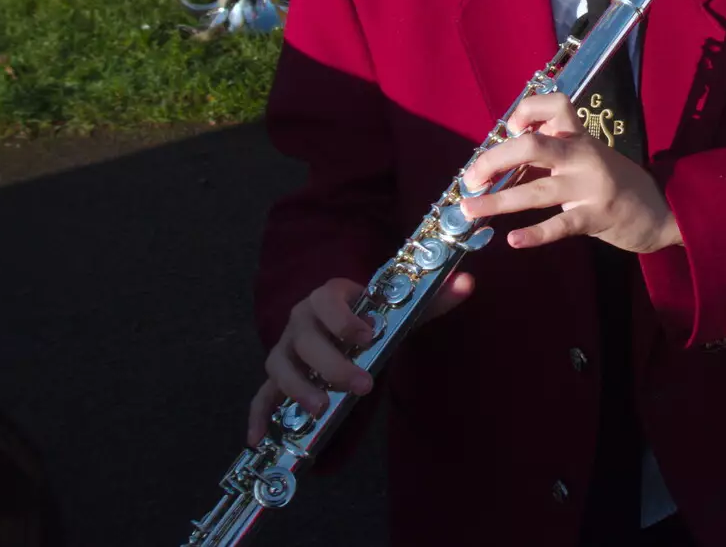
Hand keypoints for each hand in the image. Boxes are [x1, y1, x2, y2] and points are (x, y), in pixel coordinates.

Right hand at [247, 272, 473, 444]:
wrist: (348, 328)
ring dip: (298, 389)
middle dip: (332, 364)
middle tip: (362, 385)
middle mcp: (300, 320)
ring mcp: (285, 349)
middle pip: (306, 340)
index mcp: (329, 296)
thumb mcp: (403, 308)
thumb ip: (433, 299)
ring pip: (280, 367)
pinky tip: (259, 440)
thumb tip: (467, 285)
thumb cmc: (374, 317)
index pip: (328, 300)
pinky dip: (257, 416)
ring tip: (322, 409)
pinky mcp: (278, 377)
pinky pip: (261, 396)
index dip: (344, 318)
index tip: (367, 336)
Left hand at [459, 93, 680, 254]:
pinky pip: (561, 225)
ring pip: (537, 191)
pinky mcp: (597, 216)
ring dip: (498, 201)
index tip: (509, 129)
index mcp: (580, 137)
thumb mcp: (589, 157)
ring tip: (470, 210)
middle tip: (470, 178)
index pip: (555, 104)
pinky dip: (535, 234)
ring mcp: (590, 186)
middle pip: (532, 146)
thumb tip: (505, 156)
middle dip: (493, 160)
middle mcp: (583, 155)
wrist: (661, 210)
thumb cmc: (616, 183)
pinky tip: (513, 240)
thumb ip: (555, 151)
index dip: (526, 111)